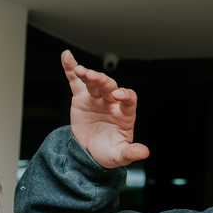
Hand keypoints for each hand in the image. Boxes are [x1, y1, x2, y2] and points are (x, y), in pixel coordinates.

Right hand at [63, 50, 149, 168]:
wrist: (90, 153)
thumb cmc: (108, 152)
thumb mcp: (120, 156)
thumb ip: (131, 152)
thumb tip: (144, 153)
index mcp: (125, 114)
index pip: (129, 99)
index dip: (125, 95)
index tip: (119, 95)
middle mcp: (112, 103)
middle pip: (110, 87)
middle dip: (103, 81)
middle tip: (94, 77)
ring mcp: (97, 99)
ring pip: (94, 82)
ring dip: (88, 74)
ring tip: (81, 71)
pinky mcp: (81, 98)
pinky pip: (76, 82)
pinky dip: (71, 68)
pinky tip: (67, 57)